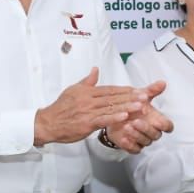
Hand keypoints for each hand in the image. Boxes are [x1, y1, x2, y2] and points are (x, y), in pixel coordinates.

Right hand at [33, 68, 147, 146]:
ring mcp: (88, 111)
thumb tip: (95, 69)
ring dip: (127, 106)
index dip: (124, 90)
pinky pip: (103, 119)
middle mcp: (88, 100)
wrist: (48, 122)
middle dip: (130, 97)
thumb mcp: (73, 90)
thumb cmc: (61, 108)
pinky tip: (125, 116)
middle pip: (113, 97)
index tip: (137, 90)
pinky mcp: (86, 123)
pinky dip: (114, 117)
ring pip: (110, 108)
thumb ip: (87, 81)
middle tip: (145, 96)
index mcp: (87, 92)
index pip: (109, 89)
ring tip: (141, 106)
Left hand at [108, 84, 173, 153]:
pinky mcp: (133, 146)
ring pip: (145, 142)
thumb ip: (151, 91)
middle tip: (135, 121)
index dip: (165, 125)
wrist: (114, 115)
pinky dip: (129, 145)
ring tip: (127, 126)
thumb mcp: (140, 96)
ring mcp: (142, 139)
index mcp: (156, 120)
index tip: (158, 122)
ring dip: (136, 135)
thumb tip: (162, 82)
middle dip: (146, 128)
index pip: (168, 126)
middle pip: (156, 135)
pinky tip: (123, 138)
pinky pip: (135, 149)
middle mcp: (151, 131)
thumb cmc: (131, 107)